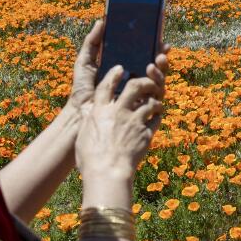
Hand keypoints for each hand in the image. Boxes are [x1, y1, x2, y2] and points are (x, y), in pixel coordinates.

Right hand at [75, 63, 165, 182]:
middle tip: (148, 82)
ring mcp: (134, 122)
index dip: (113, 75)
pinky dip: (158, 116)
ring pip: (150, 102)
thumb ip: (88, 120)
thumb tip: (87, 112)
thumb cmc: (90, 159)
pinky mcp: (146, 134)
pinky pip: (156, 120)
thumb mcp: (83, 136)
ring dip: (155, 101)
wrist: (107, 172)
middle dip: (144, 81)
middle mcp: (118, 112)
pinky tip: (158, 116)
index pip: (106, 86)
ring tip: (157, 102)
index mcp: (99, 111)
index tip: (120, 69)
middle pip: (135, 87)